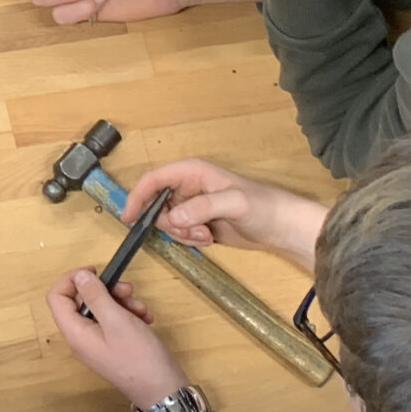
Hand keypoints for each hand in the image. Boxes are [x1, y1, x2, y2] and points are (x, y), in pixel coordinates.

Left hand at [47, 268, 185, 408]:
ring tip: (141, 309)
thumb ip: (95, 295)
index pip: (57, 297)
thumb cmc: (139, 357)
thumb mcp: (117, 320)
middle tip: (128, 289)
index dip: (71, 279)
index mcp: (75, 333)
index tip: (95, 271)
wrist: (164, 391)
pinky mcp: (114, 346)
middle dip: (105, 290)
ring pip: (102, 309)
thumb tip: (79, 276)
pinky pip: (114, 322)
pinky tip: (145, 319)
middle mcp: (82, 338)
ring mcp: (98, 343)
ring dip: (122, 302)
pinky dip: (129, 315)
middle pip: (82, 301)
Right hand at [119, 158, 326, 265]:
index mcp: (192, 171)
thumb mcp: (234, 203)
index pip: (154, 179)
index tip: (128, 217)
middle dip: (170, 223)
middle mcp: (188, 186)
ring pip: (168, 222)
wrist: (281, 227)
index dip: (137, 196)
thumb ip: (202, 207)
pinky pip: (180, 232)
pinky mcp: (199, 222)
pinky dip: (190, 239)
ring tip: (207, 235)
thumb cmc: (262, 206)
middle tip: (193, 231)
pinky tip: (210, 239)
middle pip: (157, 204)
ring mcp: (193, 205)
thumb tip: (172, 217)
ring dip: (183, 233)